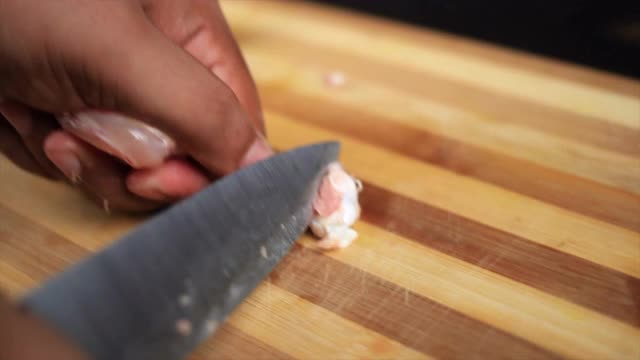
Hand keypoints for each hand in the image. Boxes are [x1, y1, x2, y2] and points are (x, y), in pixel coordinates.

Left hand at [0, 0, 271, 210]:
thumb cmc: (22, 0)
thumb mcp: (120, 53)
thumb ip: (203, 112)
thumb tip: (262, 170)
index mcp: (191, 36)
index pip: (235, 123)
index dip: (210, 166)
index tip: (157, 180)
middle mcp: (158, 66)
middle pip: (179, 155)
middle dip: (126, 162)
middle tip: (80, 142)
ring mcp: (110, 92)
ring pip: (122, 166)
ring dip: (76, 155)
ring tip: (34, 111)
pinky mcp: (67, 110)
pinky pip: (75, 160)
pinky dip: (40, 146)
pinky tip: (15, 107)